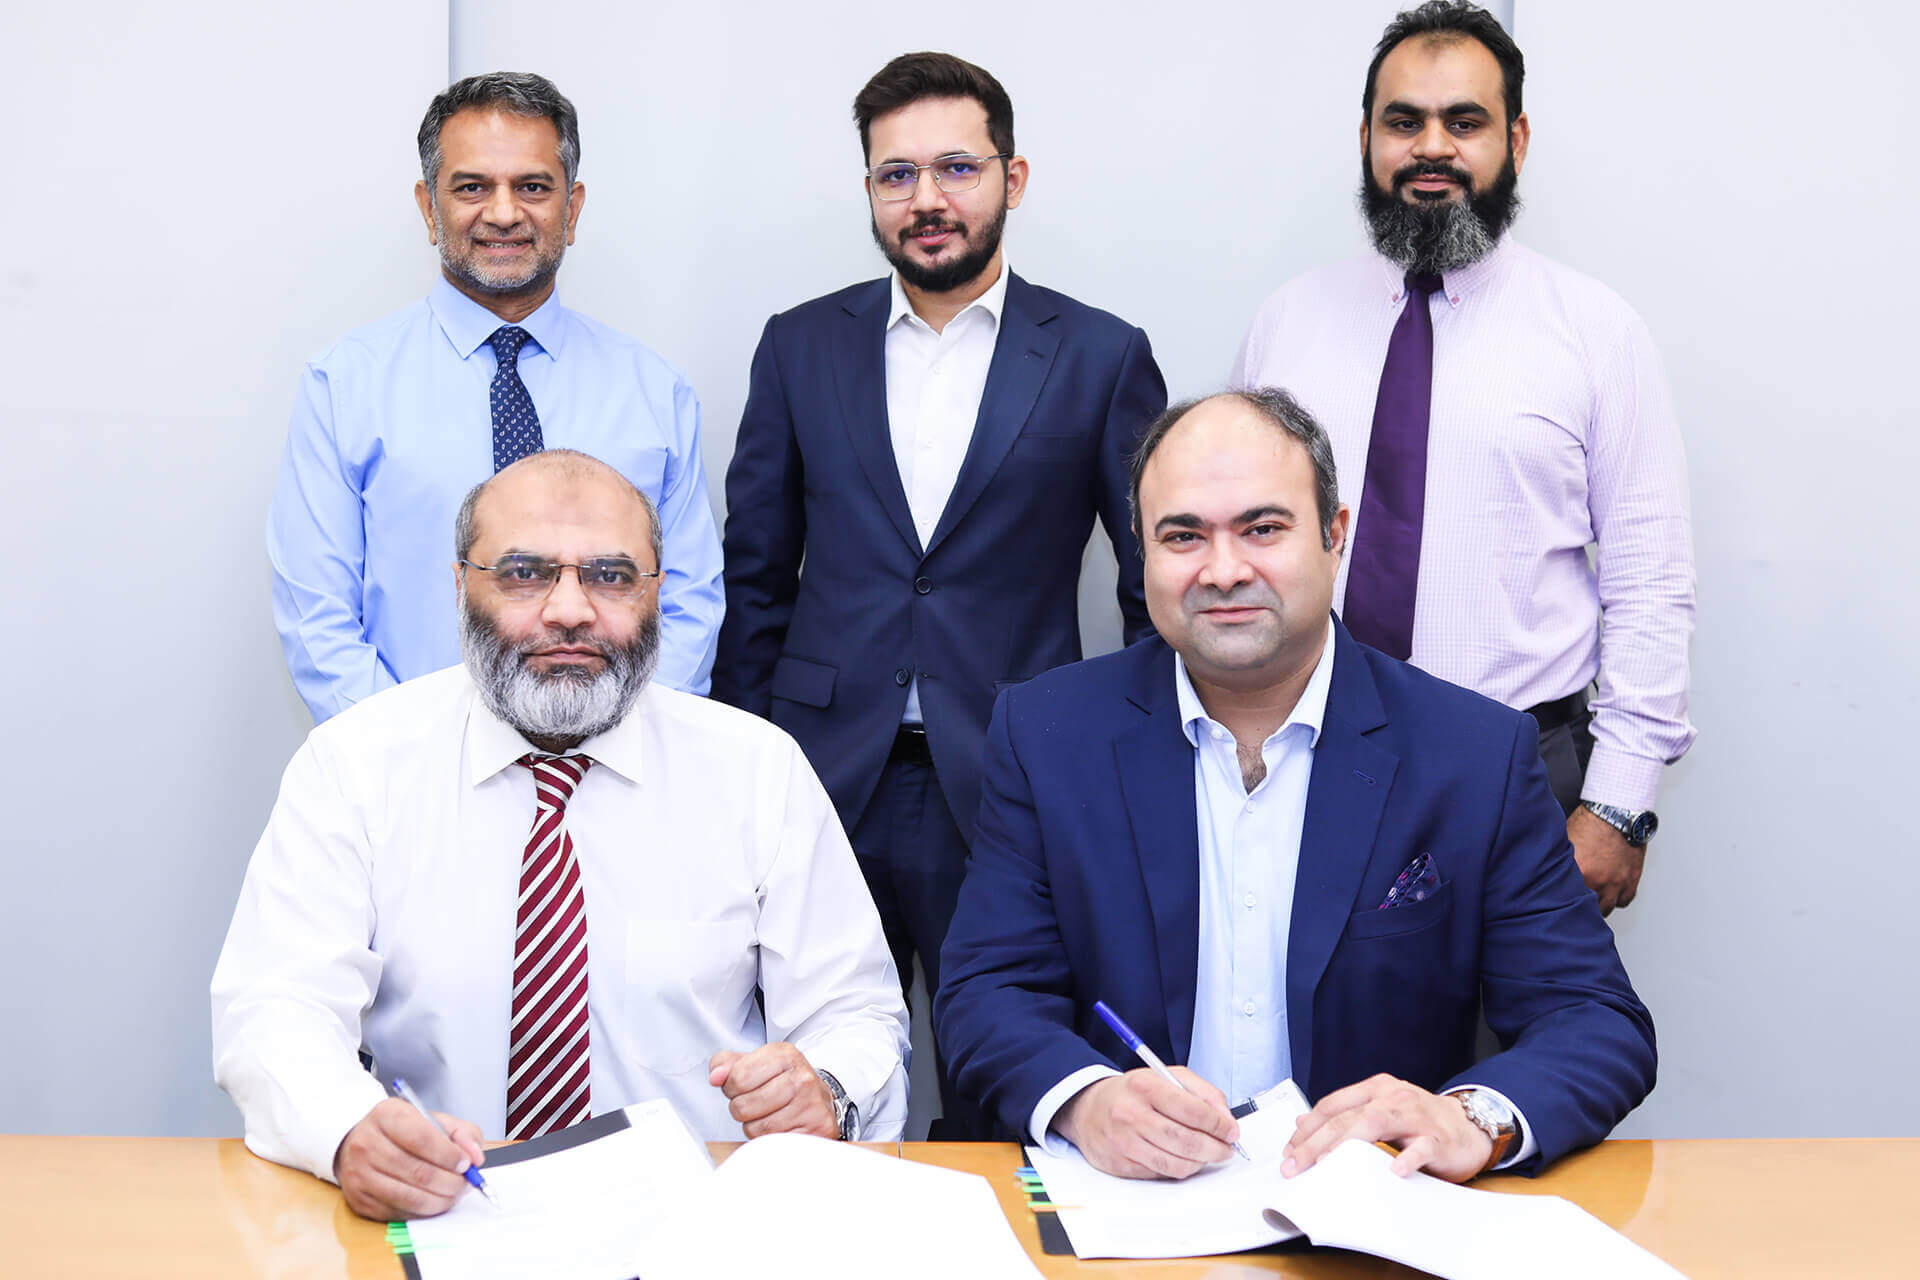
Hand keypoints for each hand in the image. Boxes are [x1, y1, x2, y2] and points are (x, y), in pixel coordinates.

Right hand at [332, 1097, 485, 1220]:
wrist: (362, 1142)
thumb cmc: (403, 1131)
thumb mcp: (434, 1120)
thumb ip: (462, 1134)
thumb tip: (476, 1158)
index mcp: (387, 1116)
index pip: (421, 1138)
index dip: (448, 1155)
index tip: (466, 1163)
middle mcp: (367, 1144)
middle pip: (417, 1171)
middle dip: (450, 1182)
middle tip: (466, 1183)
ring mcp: (359, 1174)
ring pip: (409, 1196)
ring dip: (440, 1200)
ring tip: (454, 1194)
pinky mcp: (359, 1200)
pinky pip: (398, 1212)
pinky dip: (423, 1210)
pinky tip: (434, 1201)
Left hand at [708, 1043, 836, 1138]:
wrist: (821, 1100)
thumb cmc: (783, 1081)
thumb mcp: (756, 1063)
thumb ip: (726, 1064)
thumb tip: (715, 1077)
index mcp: (784, 1055)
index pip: (737, 1078)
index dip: (732, 1087)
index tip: (744, 1087)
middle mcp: (801, 1078)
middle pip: (742, 1106)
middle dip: (742, 1109)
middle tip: (757, 1103)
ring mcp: (810, 1105)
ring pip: (755, 1129)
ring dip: (755, 1127)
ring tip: (769, 1115)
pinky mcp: (815, 1130)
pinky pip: (772, 1144)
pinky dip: (770, 1140)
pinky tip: (781, 1127)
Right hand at [1052, 1068, 1240, 1179]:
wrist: (1087, 1109)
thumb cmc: (1133, 1093)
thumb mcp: (1166, 1077)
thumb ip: (1201, 1092)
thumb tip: (1226, 1120)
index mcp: (1145, 1086)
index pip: (1192, 1109)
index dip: (1219, 1124)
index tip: (1232, 1131)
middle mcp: (1131, 1114)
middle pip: (1186, 1141)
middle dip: (1215, 1149)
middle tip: (1226, 1149)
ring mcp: (1124, 1142)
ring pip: (1176, 1164)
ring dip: (1200, 1163)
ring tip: (1207, 1155)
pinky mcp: (1120, 1164)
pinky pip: (1161, 1174)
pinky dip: (1178, 1169)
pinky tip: (1182, 1158)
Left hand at [1282, 1074, 1490, 1182]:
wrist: (1470, 1125)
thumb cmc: (1420, 1121)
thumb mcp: (1379, 1111)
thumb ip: (1345, 1115)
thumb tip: (1304, 1121)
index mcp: (1376, 1089)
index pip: (1332, 1105)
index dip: (1307, 1128)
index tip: (1289, 1151)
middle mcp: (1393, 1097)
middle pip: (1347, 1116)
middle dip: (1315, 1142)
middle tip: (1294, 1165)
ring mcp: (1416, 1116)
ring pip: (1375, 1123)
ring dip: (1345, 1145)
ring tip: (1324, 1164)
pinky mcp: (1438, 1138)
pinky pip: (1421, 1148)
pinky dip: (1407, 1159)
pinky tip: (1394, 1172)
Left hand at [1568, 806, 1646, 913]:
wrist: (1617, 813)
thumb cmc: (1591, 823)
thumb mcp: (1566, 842)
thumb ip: (1561, 863)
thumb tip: (1549, 873)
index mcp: (1579, 872)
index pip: (1567, 898)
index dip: (1563, 901)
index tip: (1561, 901)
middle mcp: (1598, 881)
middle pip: (1588, 908)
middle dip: (1582, 904)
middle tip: (1578, 900)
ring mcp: (1616, 883)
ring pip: (1607, 908)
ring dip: (1600, 904)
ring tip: (1593, 898)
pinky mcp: (1631, 880)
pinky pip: (1624, 900)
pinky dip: (1618, 898)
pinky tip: (1611, 891)